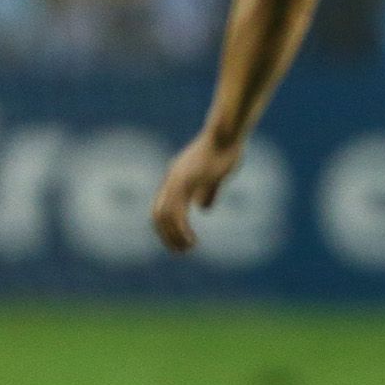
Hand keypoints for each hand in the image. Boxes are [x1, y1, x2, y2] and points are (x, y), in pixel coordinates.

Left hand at [151, 132, 242, 253]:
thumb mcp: (214, 175)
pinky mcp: (186, 181)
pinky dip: (181, 229)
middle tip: (181, 251)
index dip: (167, 227)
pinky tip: (192, 239)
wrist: (226, 133)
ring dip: (173, 236)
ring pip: (164, 215)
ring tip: (189, 248)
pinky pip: (176, 210)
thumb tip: (202, 207)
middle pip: (158, 214)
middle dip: (166, 236)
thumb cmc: (224, 150)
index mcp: (176, 178)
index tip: (179, 241)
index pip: (161, 208)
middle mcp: (172, 180)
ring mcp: (177, 180)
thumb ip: (207, 190)